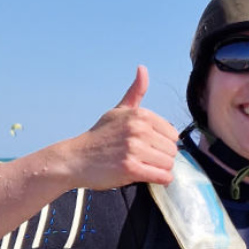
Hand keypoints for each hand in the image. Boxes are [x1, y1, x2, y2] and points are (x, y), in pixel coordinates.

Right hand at [64, 66, 178, 188]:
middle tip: (145, 159)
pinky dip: (159, 180)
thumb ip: (135, 92)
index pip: (173, 134)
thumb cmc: (100, 136)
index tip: (148, 146)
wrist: (75, 159)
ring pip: (168, 164)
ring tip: (143, 166)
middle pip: (172, 150)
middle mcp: (138, 129)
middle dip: (162, 157)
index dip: (163, 143)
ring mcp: (134, 149)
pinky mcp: (130, 168)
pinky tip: (146, 175)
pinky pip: (162, 177)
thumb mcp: (118, 111)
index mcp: (140, 115)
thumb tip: (142, 68)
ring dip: (160, 169)